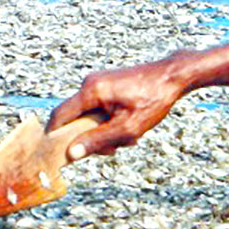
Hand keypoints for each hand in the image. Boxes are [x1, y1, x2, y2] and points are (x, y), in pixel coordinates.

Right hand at [47, 53, 196, 160]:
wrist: (173, 75)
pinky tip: (129, 125)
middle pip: (76, 118)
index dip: (55, 136)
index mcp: (91, 91)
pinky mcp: (107, 84)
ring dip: (105, 130)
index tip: (56, 153)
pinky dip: (111, 120)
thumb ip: (97, 141)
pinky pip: (99, 107)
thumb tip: (72, 153)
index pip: (60, 115)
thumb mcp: (127, 128)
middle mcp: (90, 83)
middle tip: (114, 148)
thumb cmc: (153, 100)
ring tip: (129, 136)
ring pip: (90, 115)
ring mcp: (98, 82)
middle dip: (92, 136)